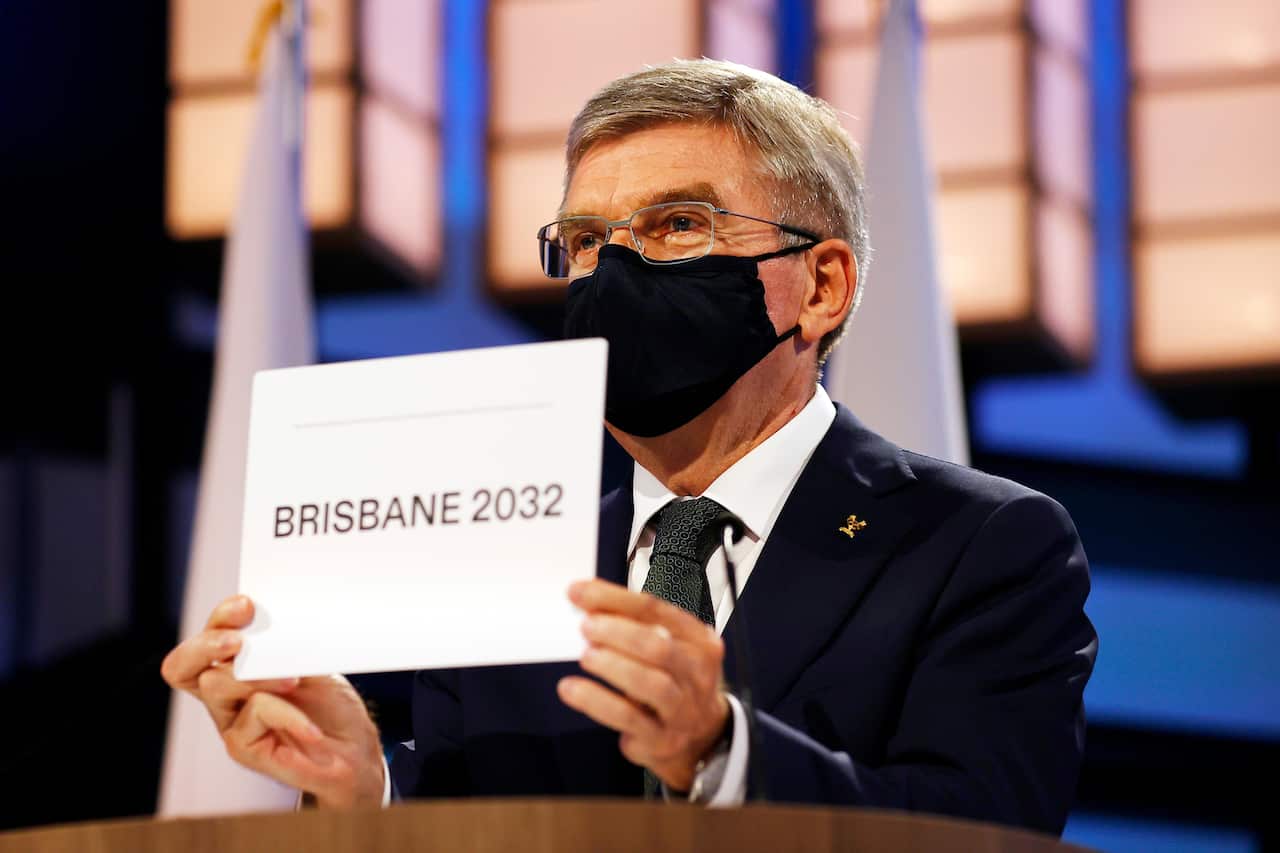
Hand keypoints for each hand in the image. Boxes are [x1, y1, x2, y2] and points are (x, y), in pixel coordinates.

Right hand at [160, 595, 384, 807]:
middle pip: (184, 664)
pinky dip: (288, 714)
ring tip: (295, 682)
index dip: (217, 619)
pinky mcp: (242, 748)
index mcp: (237, 668)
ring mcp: (231, 721)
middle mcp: (225, 695)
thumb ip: (287, 648)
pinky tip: (311, 727)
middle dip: (208, 644)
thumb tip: (274, 627)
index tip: (247, 605)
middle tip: (239, 641)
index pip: (204, 640)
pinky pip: (255, 714)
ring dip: (258, 676)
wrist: (355, 753)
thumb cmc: (333, 708)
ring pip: (217, 684)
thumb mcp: (313, 666)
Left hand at [557, 579, 729, 791]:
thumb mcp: (664, 645)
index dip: (614, 598)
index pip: (656, 610)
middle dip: (618, 632)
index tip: (579, 592)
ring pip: (652, 685)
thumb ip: (631, 622)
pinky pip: (630, 719)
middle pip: (659, 647)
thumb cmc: (674, 679)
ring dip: (613, 666)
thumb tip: (587, 601)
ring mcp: (682, 708)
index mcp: (698, 639)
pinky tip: (573, 689)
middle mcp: (696, 673)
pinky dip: (597, 701)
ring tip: (586, 656)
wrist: (700, 733)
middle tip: (587, 627)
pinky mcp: (662, 739)